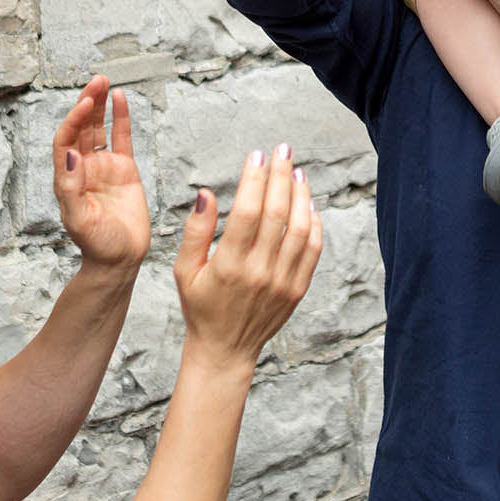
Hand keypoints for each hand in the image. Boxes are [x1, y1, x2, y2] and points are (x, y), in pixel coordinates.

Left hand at [52, 76, 152, 274]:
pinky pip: (121, 138)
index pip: (65, 141)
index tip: (85, 104)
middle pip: (80, 127)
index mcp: (67, 178)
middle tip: (95, 81)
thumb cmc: (96, 245)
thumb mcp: (79, 221)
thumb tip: (70, 156)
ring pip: (98, 128)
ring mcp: (103, 167)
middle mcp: (83, 168)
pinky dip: (121, 118)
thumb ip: (71, 189)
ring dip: (99, 105)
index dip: (73, 120)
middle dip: (86, 103)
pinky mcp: (124, 169)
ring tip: (104, 81)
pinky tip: (121, 98)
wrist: (120, 260)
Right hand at [175, 147, 323, 368]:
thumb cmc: (200, 306)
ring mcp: (282, 281)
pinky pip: (313, 250)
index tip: (256, 155)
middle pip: (277, 213)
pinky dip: (315, 223)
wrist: (225, 349)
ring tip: (296, 171)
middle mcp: (259, 272)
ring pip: (300, 228)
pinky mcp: (297, 289)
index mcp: (228, 265)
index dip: (254, 179)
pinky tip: (308, 203)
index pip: (247, 211)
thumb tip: (206, 193)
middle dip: (280, 175)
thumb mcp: (185, 271)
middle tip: (282, 150)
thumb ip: (195, 231)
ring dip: (301, 194)